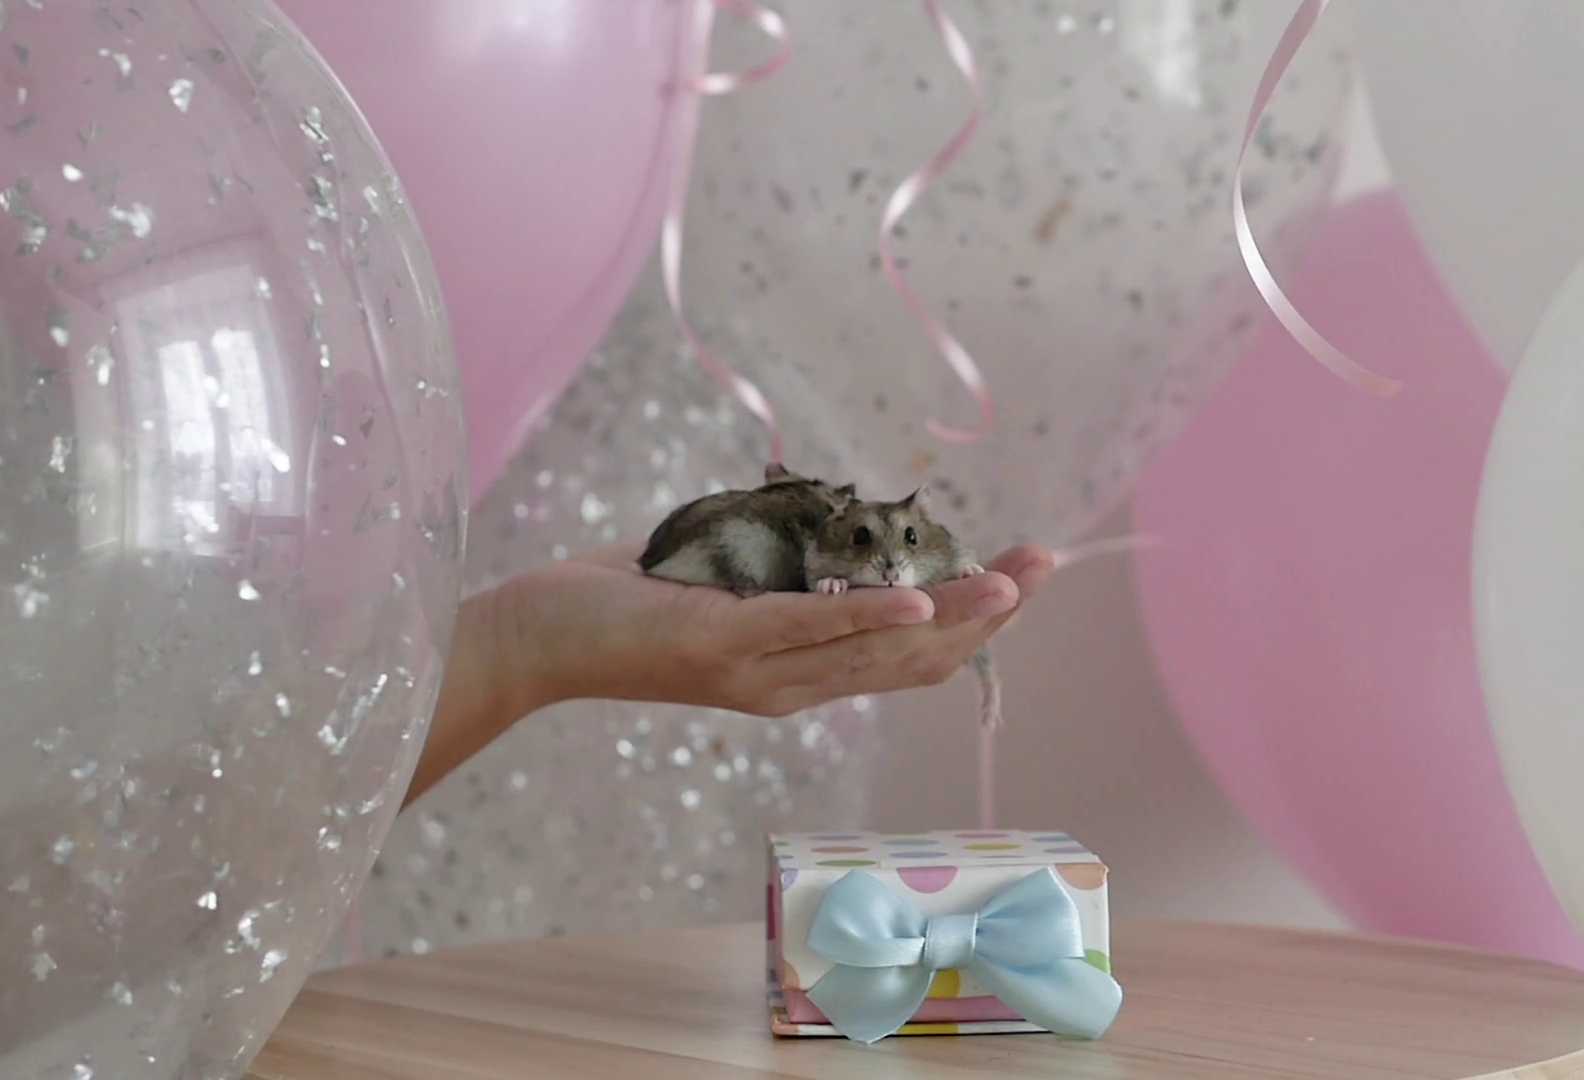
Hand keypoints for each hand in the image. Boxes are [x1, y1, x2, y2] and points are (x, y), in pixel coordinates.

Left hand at [492, 543, 1054, 718]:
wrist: (535, 638)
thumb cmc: (622, 602)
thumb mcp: (724, 581)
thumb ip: (782, 566)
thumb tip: (830, 515)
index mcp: (797, 674)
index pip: (907, 661)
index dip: (974, 626)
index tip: (1024, 578)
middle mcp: (792, 687)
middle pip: (915, 664)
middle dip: (990, 616)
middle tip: (1047, 567)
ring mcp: (761, 673)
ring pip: (879, 652)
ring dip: (955, 617)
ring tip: (1014, 584)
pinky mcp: (724, 646)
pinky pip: (813, 630)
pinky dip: (873, 618)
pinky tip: (923, 604)